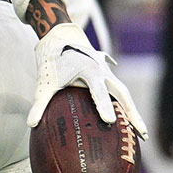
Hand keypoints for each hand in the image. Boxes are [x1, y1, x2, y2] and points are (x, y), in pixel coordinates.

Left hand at [27, 23, 147, 137]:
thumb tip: (31, 124)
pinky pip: (120, 91)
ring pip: (124, 93)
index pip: (98, 91)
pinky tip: (130, 122)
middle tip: (142, 134)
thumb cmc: (53, 61)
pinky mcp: (107, 75)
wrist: (61, 38)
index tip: (109, 121)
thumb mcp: (44, 82)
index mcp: (89, 71)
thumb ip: (39, 103)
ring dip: (133, 111)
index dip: (103, 106)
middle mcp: (103, 72)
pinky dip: (125, 105)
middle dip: (132, 114)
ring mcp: (107, 73)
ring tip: (141, 133)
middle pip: (122, 94)